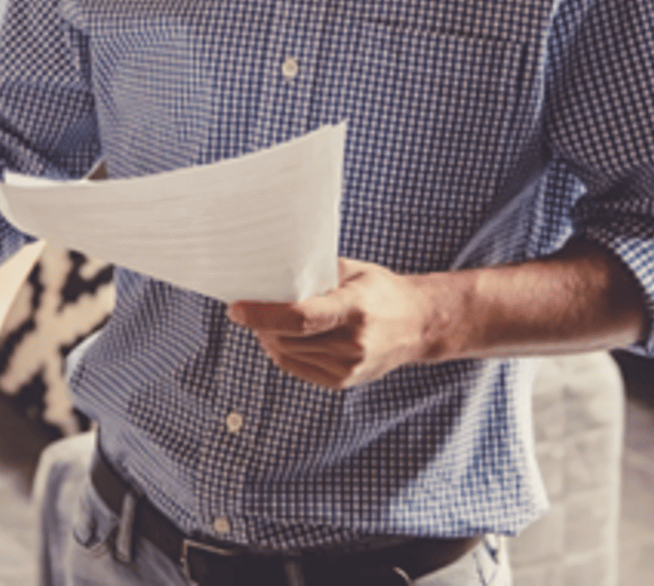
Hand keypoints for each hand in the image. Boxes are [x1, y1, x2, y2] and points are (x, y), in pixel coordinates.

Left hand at [228, 258, 432, 389]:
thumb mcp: (350, 271)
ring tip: (262, 321)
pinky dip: (281, 352)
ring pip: (287, 355)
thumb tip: (267, 273)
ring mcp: (348, 367)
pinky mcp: (343, 381)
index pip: (298, 318)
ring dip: (267, 338)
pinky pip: (297, 368)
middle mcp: (352, 343)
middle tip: (245, 308)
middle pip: (287, 339)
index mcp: (354, 309)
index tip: (235, 308)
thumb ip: (312, 274)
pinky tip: (279, 337)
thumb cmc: (380, 291)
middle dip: (259, 325)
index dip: (261, 315)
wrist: (418, 325)